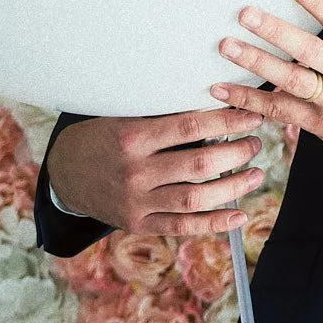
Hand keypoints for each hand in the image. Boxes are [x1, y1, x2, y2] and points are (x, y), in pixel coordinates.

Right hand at [47, 108, 265, 235]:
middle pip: (200, 165)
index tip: (253, 115)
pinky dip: (214, 224)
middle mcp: (135, 172)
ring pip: (195, 199)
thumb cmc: (107, 136)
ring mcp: (136, 201)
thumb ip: (165, 111)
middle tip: (256, 143)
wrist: (66, 172)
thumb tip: (217, 95)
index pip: (192, 126)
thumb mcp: (127, 116)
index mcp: (133, 137)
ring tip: (257, 174)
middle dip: (237, 153)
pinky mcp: (138, 223)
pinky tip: (240, 215)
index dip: (228, 120)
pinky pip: (182, 226)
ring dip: (234, 187)